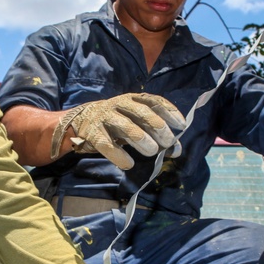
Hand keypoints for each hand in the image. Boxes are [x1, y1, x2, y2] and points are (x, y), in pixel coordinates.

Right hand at [51, 93, 185, 169]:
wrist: (81, 121)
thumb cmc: (116, 123)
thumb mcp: (135, 123)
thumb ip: (155, 134)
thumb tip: (177, 150)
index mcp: (133, 99)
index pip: (154, 101)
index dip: (169, 111)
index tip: (181, 125)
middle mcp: (120, 104)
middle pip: (141, 112)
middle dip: (157, 126)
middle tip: (168, 142)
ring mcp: (105, 117)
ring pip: (125, 126)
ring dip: (141, 139)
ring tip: (152, 152)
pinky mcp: (93, 133)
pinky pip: (107, 144)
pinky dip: (119, 155)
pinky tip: (129, 164)